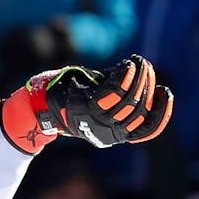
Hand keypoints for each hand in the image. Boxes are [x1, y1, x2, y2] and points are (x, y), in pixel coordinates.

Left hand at [0, 54, 173, 153]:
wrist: (34, 107)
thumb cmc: (64, 101)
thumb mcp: (93, 103)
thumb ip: (115, 97)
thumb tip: (138, 80)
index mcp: (110, 135)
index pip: (145, 131)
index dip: (161, 113)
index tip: (165, 94)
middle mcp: (105, 131)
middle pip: (140, 110)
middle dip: (148, 87)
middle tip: (148, 69)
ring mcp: (95, 119)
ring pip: (129, 100)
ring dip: (140, 78)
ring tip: (140, 64)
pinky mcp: (85, 106)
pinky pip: (113, 91)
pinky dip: (126, 76)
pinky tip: (130, 65)